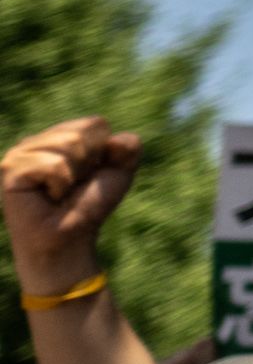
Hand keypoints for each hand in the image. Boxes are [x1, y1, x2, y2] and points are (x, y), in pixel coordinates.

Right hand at [0, 118, 141, 292]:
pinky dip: (60, 184)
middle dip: (87, 163)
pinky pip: (54, 165)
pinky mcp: (10, 169)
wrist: (68, 239)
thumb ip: (129, 148)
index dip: (103, 152)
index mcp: (59, 135)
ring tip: (57, 192)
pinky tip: (47, 197)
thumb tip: (117, 140)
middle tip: (70, 187)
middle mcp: (36, 140)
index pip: (95, 124)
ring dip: (73, 176)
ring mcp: (20, 153)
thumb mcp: (119, 172)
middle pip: (82, 134)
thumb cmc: (90, 205)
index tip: (89, 174)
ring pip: (68, 145)